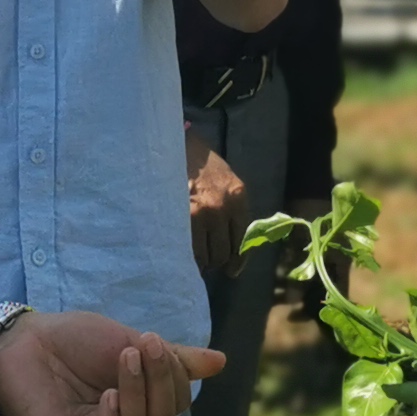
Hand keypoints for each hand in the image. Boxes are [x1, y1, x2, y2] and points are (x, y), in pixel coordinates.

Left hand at [0, 311, 223, 415]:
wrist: (22, 339)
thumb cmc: (72, 340)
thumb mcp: (129, 342)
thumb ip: (172, 358)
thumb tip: (222, 362)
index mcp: (138, 405)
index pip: (175, 401)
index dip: (173, 374)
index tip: (154, 341)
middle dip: (160, 378)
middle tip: (144, 344)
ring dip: (138, 390)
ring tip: (123, 357)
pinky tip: (109, 396)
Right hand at [188, 142, 250, 277]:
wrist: (175, 145)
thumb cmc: (202, 165)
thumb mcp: (228, 182)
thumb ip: (234, 212)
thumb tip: (233, 251)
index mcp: (238, 198)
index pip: (241, 242)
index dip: (236, 261)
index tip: (231, 271)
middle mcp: (220, 208)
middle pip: (222, 253)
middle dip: (215, 260)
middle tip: (206, 259)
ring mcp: (198, 213)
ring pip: (203, 256)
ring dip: (199, 260)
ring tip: (191, 255)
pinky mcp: (178, 216)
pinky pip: (186, 249)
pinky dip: (184, 257)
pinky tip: (181, 254)